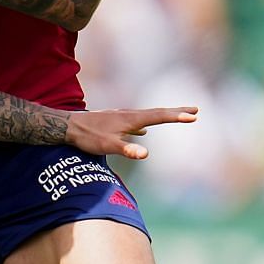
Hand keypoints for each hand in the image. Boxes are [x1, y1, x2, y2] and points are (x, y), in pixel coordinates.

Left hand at [65, 105, 197, 159]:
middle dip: (177, 112)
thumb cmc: (88, 137)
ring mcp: (122, 117)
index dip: (177, 116)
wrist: (68, 127)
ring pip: (148, 116)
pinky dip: (146, 124)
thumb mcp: (108, 146)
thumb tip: (146, 154)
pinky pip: (136, 122)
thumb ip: (127, 149)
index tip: (194, 115)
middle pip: (157, 112)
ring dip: (163, 116)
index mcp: (131, 119)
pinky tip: (143, 132)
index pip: (159, 116)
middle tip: (196, 110)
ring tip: (176, 116)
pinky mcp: (114, 123)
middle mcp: (129, 114)